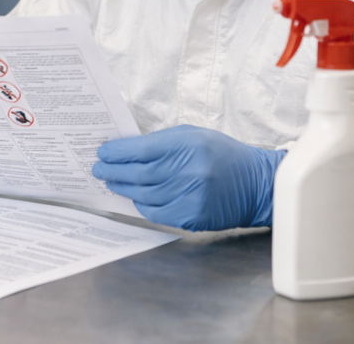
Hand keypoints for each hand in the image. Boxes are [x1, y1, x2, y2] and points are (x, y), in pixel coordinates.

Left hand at [92, 125, 285, 230]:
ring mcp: (190, 197)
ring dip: (122, 188)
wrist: (255, 185)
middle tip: (98, 168)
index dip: (117, 152)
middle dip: (113, 170)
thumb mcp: (194, 136)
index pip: (141, 149)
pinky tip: (133, 196)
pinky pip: (155, 212)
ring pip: (143, 194)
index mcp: (189, 145)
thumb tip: (127, 150)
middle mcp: (189, 172)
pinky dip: (141, 204)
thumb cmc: (223, 155)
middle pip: (138, 174)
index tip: (103, 151)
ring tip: (110, 181)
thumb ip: (162, 143)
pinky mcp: (191, 217)